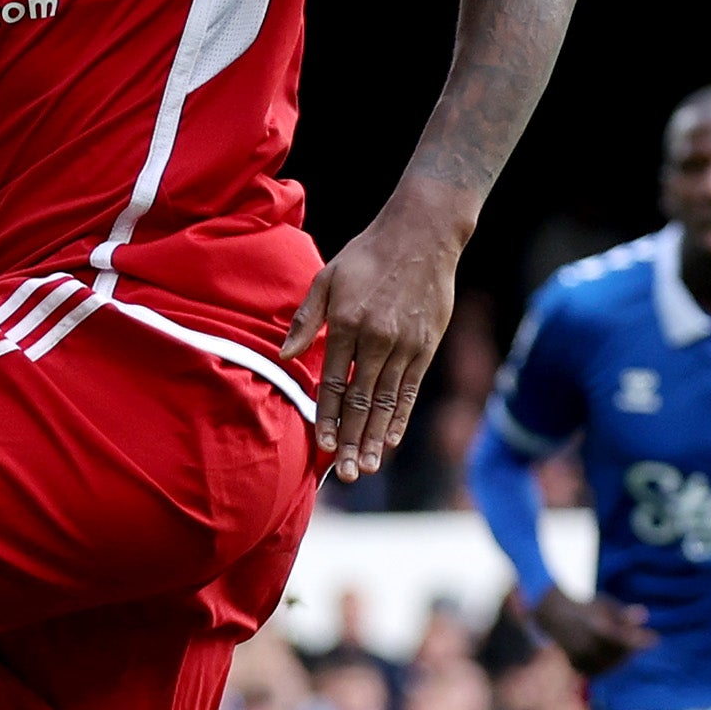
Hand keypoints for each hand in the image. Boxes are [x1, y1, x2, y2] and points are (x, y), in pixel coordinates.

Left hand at [283, 180, 468, 482]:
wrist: (423, 234)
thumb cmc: (368, 256)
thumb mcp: (327, 278)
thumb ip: (306, 320)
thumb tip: (284, 355)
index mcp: (348, 324)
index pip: (334, 382)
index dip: (327, 416)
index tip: (322, 446)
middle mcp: (378, 340)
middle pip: (362, 401)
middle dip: (352, 440)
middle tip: (346, 475)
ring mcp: (406, 345)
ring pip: (387, 402)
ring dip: (375, 438)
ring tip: (366, 468)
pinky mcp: (426, 346)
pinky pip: (410, 390)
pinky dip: (401, 417)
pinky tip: (390, 440)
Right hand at [533, 584, 658, 676]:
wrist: (546, 616)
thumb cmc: (579, 606)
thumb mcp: (601, 603)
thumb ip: (622, 613)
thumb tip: (645, 615)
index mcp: (594, 626)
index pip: (625, 638)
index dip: (641, 640)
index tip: (655, 638)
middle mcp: (586, 644)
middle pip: (619, 654)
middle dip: (631, 649)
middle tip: (640, 641)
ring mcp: (579, 657)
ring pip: (609, 664)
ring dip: (621, 658)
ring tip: (627, 650)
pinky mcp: (574, 666)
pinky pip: (597, 671)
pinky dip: (608, 666)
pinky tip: (613, 658)